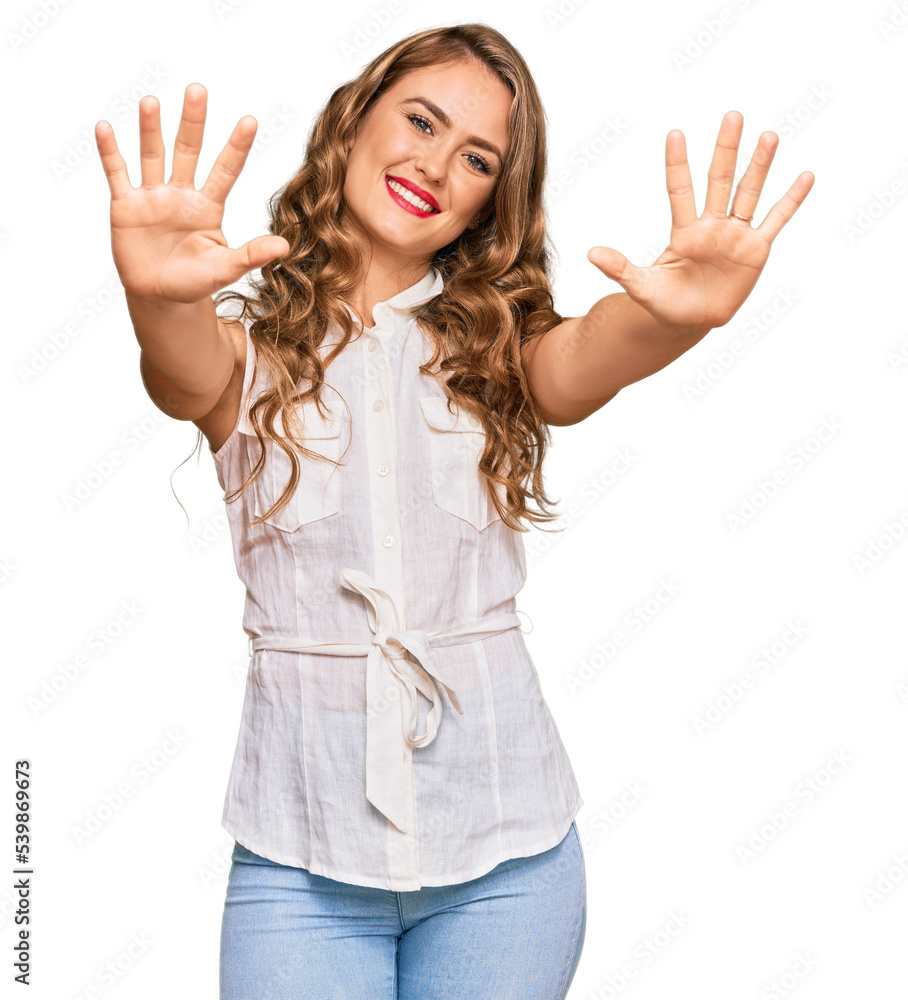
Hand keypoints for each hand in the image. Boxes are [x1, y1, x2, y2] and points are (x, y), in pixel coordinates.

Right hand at [95, 83, 288, 303]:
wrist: (160, 297)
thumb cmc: (194, 281)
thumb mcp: (224, 269)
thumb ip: (251, 255)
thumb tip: (284, 245)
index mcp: (208, 207)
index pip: (226, 171)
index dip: (236, 147)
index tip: (250, 121)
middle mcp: (181, 194)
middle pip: (188, 151)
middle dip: (193, 122)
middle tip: (197, 90)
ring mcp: (152, 198)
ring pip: (152, 156)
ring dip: (151, 129)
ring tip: (151, 102)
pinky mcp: (125, 207)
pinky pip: (117, 174)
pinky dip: (110, 152)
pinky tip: (105, 128)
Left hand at [587, 111, 814, 333]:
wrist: (690, 321)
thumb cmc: (664, 302)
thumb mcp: (640, 287)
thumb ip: (619, 268)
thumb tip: (590, 253)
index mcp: (684, 232)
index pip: (680, 190)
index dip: (677, 164)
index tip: (675, 134)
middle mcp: (711, 226)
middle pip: (720, 181)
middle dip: (726, 150)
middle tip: (732, 116)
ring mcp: (735, 236)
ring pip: (749, 193)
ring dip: (760, 166)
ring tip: (768, 136)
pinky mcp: (756, 250)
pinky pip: (775, 220)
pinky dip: (790, 200)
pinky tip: (804, 176)